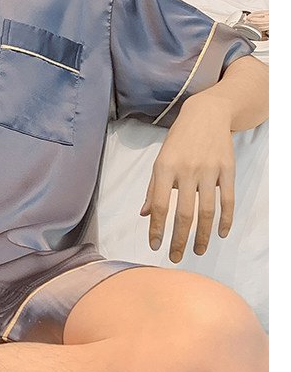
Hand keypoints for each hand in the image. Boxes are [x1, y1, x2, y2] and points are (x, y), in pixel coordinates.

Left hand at [140, 96, 235, 262]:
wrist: (207, 113)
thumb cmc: (179, 140)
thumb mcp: (160, 160)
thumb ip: (152, 188)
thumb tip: (144, 214)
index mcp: (164, 168)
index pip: (159, 205)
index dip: (157, 229)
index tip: (155, 246)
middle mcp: (186, 170)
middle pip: (183, 213)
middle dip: (179, 239)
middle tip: (175, 257)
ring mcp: (209, 170)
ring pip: (206, 210)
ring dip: (203, 235)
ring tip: (198, 251)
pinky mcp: (228, 169)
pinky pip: (228, 200)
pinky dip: (226, 219)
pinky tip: (221, 233)